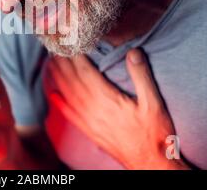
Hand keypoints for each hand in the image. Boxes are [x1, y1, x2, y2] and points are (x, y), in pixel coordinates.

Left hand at [45, 49, 188, 169]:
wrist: (150, 164)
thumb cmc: (154, 134)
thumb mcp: (153, 103)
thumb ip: (142, 76)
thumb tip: (133, 52)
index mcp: (107, 99)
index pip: (85, 72)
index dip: (75, 55)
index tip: (69, 41)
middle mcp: (93, 109)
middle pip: (73, 81)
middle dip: (63, 62)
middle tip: (55, 46)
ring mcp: (89, 121)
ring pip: (69, 94)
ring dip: (59, 77)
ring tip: (51, 62)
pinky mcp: (90, 131)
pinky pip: (70, 114)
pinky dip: (60, 103)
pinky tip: (53, 95)